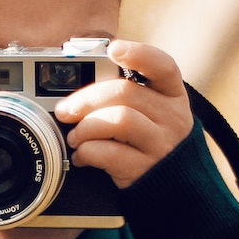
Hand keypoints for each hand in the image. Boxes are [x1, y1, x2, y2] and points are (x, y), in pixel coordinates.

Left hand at [53, 39, 191, 188]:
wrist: (171, 189)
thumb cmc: (147, 141)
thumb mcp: (149, 113)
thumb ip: (125, 94)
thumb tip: (76, 85)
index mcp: (171, 94)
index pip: (163, 66)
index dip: (139, 54)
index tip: (113, 49)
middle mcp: (173, 117)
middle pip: (126, 92)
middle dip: (86, 99)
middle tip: (65, 111)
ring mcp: (162, 144)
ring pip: (118, 120)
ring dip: (85, 127)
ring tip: (75, 137)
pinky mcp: (146, 170)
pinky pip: (110, 153)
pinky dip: (87, 152)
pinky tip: (82, 156)